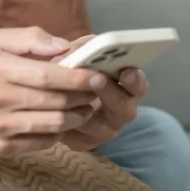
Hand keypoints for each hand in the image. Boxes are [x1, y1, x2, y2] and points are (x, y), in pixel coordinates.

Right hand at [0, 27, 105, 156]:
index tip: (96, 75)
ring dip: (77, 117)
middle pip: (54, 101)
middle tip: (97, 91)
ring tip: (86, 107)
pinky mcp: (0, 147)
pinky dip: (59, 132)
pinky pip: (41, 142)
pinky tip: (64, 121)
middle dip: (82, 97)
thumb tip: (65, 46)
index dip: (76, 77)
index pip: (46, 75)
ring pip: (52, 124)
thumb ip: (30, 38)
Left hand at [53, 35, 149, 151]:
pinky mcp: (82, 142)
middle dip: (109, 92)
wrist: (51, 100)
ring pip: (97, 124)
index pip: (138, 85)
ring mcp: (103, 130)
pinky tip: (53, 109)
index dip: (135, 79)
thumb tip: (71, 48)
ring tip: (69, 94)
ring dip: (82, 109)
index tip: (127, 70)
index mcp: (125, 86)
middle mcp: (119, 110)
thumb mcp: (76, 54)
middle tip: (97, 79)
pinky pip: (75, 135)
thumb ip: (79, 48)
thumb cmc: (70, 72)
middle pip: (123, 107)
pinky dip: (64, 121)